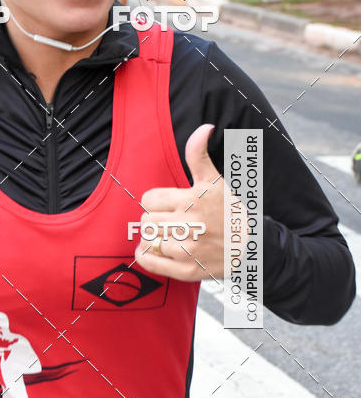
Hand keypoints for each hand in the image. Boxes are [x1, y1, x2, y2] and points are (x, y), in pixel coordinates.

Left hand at [135, 124, 230, 281]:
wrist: (251, 246)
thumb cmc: (228, 210)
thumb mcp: (215, 180)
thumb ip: (199, 154)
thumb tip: (204, 127)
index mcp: (192, 200)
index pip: (149, 200)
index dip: (156, 202)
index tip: (169, 205)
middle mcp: (190, 226)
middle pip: (146, 221)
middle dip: (155, 220)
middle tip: (170, 221)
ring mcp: (188, 250)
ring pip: (148, 241)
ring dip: (153, 238)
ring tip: (168, 236)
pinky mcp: (187, 271)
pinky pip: (151, 262)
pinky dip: (148, 257)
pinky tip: (158, 251)